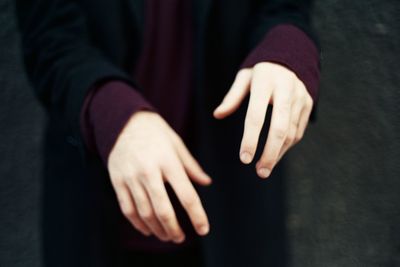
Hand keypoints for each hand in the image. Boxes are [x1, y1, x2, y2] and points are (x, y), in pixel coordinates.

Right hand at [107, 111, 211, 242]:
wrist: (123, 120)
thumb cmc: (155, 132)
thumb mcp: (177, 144)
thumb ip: (191, 166)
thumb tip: (207, 182)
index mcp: (168, 161)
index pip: (186, 195)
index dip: (197, 216)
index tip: (203, 229)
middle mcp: (149, 171)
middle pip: (163, 209)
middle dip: (174, 229)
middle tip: (180, 239)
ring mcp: (131, 177)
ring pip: (144, 212)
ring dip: (157, 229)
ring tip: (167, 237)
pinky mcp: (118, 181)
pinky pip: (127, 209)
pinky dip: (138, 223)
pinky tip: (148, 229)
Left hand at [214, 62, 312, 177]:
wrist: (291, 57)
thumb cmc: (261, 72)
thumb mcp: (244, 77)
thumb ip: (232, 97)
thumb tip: (217, 115)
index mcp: (265, 82)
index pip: (256, 115)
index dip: (250, 139)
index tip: (244, 159)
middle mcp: (285, 89)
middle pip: (279, 128)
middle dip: (269, 153)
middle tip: (260, 173)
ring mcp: (300, 97)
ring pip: (291, 133)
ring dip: (278, 154)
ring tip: (264, 169)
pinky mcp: (308, 104)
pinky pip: (298, 131)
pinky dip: (286, 147)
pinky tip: (275, 156)